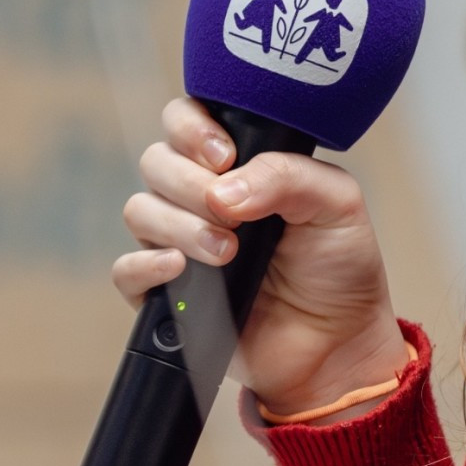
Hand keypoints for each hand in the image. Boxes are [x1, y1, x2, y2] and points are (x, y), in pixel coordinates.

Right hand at [112, 97, 408, 417]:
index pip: (184, 120)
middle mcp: (198, 197)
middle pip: (156, 162)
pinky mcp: (163, 292)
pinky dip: (147, 265)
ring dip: (179, 227)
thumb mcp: (336, 204)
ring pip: (139, 211)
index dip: (191, 128)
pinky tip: (180, 269)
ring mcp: (177, 243)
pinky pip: (126, 270)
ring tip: (227, 253)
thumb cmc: (338, 269)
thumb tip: (223, 190)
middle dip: (190, 184)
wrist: (337, 345)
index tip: (224, 156)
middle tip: (234, 216)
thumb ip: (287, 175)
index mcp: (235, 165)